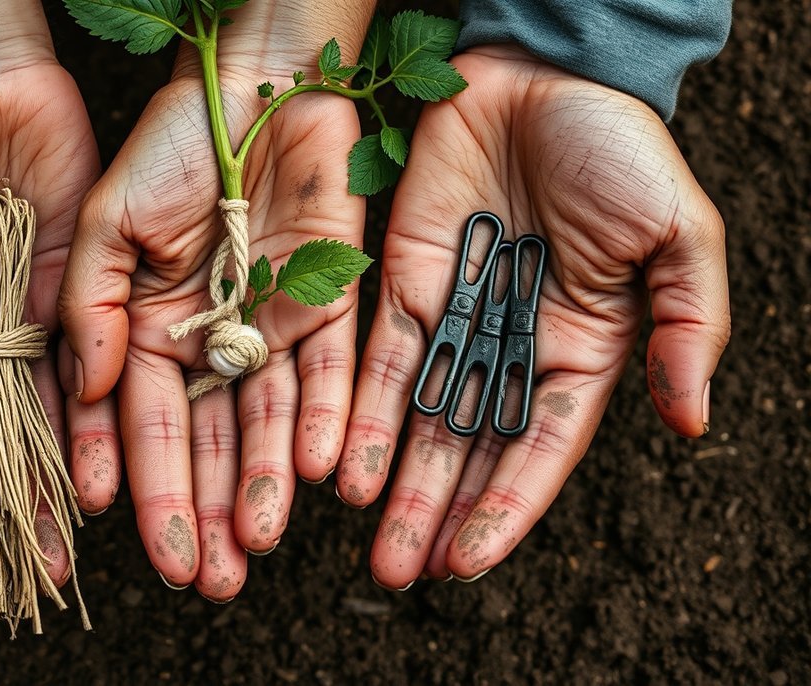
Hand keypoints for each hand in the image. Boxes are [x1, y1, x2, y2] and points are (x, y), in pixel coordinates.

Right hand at [59, 3, 372, 599]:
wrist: (254, 81)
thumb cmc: (164, 141)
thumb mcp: (104, 217)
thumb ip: (86, 307)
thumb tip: (81, 391)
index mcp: (141, 327)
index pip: (130, 421)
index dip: (129, 482)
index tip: (126, 544)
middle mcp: (204, 340)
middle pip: (203, 441)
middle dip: (201, 511)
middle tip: (205, 579)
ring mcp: (267, 327)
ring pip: (264, 422)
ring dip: (261, 486)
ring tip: (256, 546)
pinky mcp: (327, 303)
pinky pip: (327, 374)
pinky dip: (322, 421)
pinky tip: (316, 472)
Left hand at [338, 45, 729, 587]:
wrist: (540, 73)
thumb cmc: (619, 148)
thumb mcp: (679, 235)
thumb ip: (690, 327)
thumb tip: (691, 423)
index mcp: (582, 350)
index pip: (538, 447)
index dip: (505, 508)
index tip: (467, 563)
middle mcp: (511, 348)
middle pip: (468, 448)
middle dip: (435, 513)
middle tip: (400, 575)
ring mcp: (454, 318)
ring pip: (418, 418)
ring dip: (393, 482)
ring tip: (369, 546)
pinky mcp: (400, 284)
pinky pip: (377, 360)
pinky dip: (361, 413)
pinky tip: (341, 467)